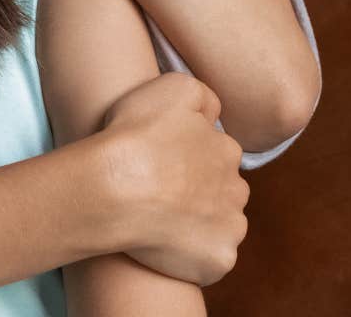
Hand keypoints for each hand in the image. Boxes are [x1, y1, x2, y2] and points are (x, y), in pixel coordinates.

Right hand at [94, 72, 249, 285]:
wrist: (114, 188)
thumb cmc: (134, 136)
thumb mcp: (172, 89)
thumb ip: (203, 96)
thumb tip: (215, 113)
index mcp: (226, 150)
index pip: (216, 156)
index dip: (186, 161)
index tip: (160, 165)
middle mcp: (236, 188)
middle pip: (223, 192)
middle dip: (199, 194)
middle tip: (159, 194)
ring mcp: (230, 227)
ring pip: (220, 226)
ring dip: (198, 225)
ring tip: (158, 221)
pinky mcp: (218, 259)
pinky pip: (210, 261)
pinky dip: (191, 257)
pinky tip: (162, 245)